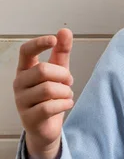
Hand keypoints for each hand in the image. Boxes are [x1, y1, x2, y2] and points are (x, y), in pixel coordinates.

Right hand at [13, 28, 73, 158]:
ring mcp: (21, 101)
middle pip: (42, 70)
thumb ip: (61, 52)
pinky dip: (65, 104)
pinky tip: (66, 104)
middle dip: (63, 75)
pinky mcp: (28, 118)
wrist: (47, 127)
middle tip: (68, 82)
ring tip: (67, 95)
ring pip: (48, 89)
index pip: (25, 51)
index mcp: (25, 70)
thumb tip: (64, 31)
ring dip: (66, 92)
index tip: (54, 39)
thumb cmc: (51, 96)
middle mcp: (19, 83)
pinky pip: (50, 106)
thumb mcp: (59, 71)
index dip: (39, 43)